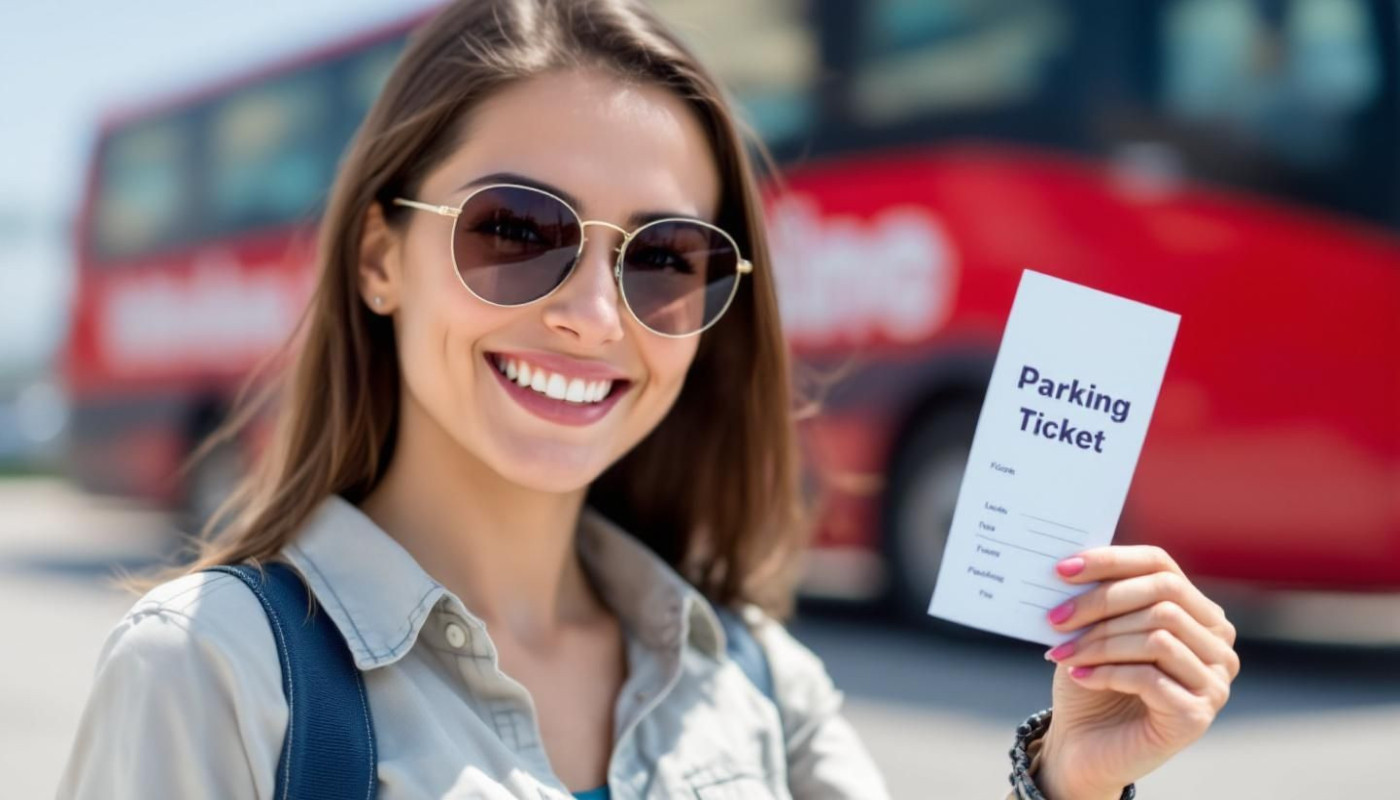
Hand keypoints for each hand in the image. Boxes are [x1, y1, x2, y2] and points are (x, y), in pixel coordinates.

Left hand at [1035, 546, 1238, 798]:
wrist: (1085, 747)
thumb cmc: (1091, 682)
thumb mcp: (1093, 630)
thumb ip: (1099, 596)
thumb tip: (1072, 562)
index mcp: (1197, 611)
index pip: (1160, 564)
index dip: (1111, 561)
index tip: (1061, 570)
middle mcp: (1218, 643)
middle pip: (1162, 598)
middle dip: (1100, 604)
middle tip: (1055, 619)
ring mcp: (1214, 681)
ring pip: (1158, 637)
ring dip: (1101, 643)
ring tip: (1064, 653)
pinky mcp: (1197, 716)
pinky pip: (1151, 678)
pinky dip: (1107, 673)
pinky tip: (1079, 677)